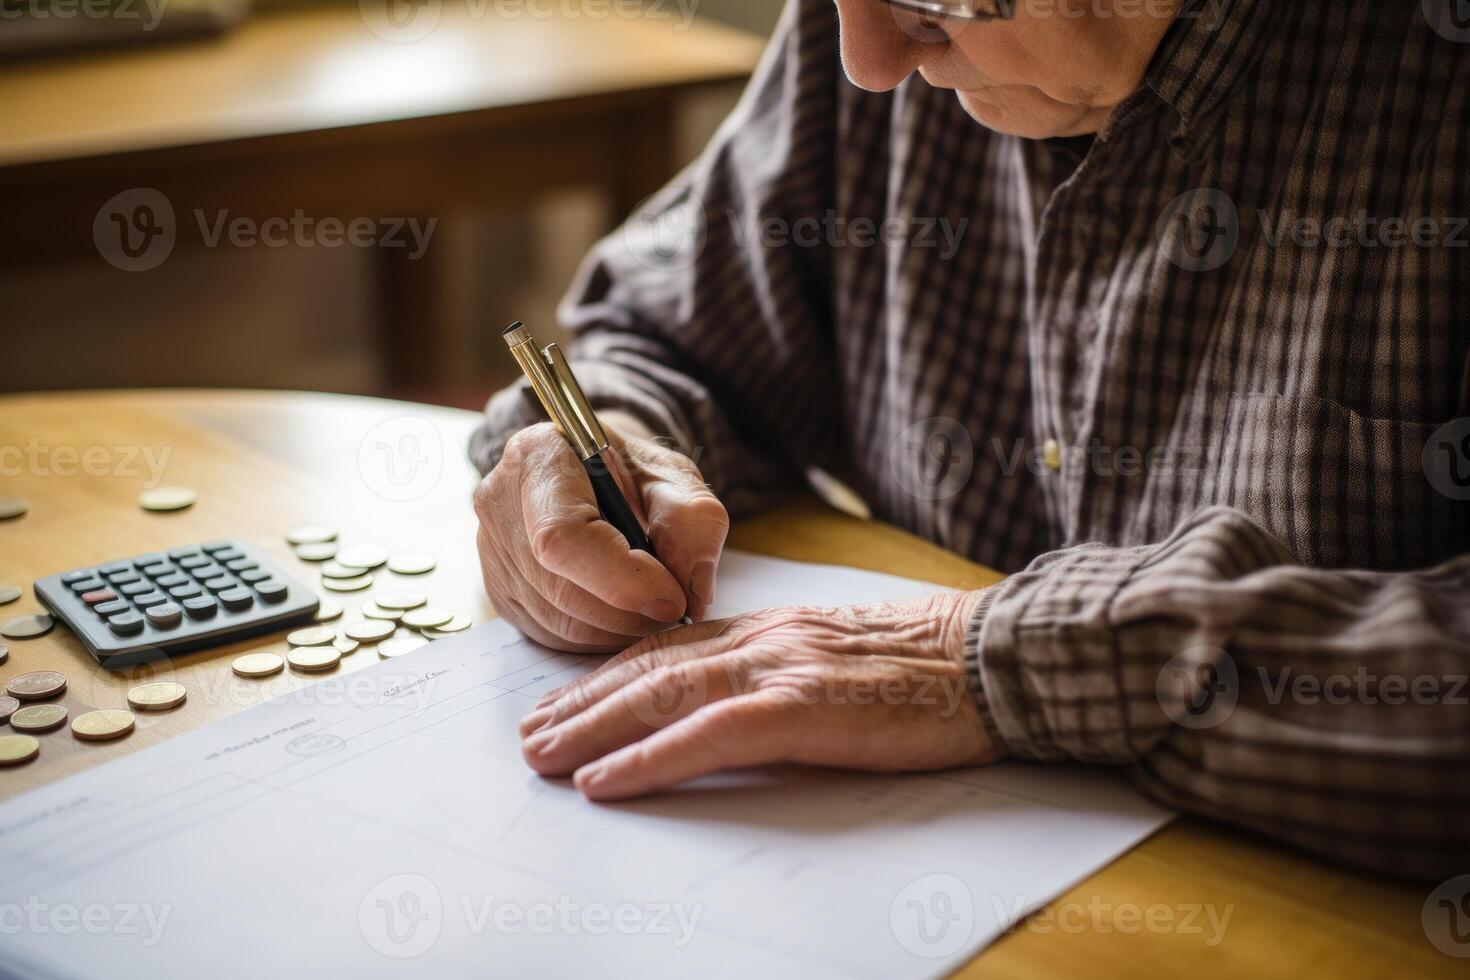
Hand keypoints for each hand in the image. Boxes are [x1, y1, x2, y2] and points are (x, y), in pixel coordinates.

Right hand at [474, 417, 728, 652]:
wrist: (597, 475)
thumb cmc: (632, 472)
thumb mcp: (675, 477)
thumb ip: (693, 521)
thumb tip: (690, 591)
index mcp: (539, 456)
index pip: (563, 536)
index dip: (622, 580)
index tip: (673, 598)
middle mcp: (500, 502)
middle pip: (560, 589)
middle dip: (629, 613)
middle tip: (674, 607)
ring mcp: (492, 551)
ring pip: (556, 622)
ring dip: (618, 631)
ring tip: (653, 608)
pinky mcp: (499, 590)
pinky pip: (549, 636)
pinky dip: (597, 638)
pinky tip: (623, 615)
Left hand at [517, 590, 1002, 798]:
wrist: (994, 656)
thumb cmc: (932, 665)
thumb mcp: (842, 657)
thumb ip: (788, 670)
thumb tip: (743, 703)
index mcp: (773, 629)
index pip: (669, 650)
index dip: (609, 677)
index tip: (565, 701)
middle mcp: (763, 640)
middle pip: (649, 670)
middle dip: (582, 705)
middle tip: (529, 736)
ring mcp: (781, 670)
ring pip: (661, 695)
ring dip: (593, 730)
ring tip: (543, 758)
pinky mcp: (804, 708)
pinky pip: (709, 735)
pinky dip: (648, 758)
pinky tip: (606, 781)